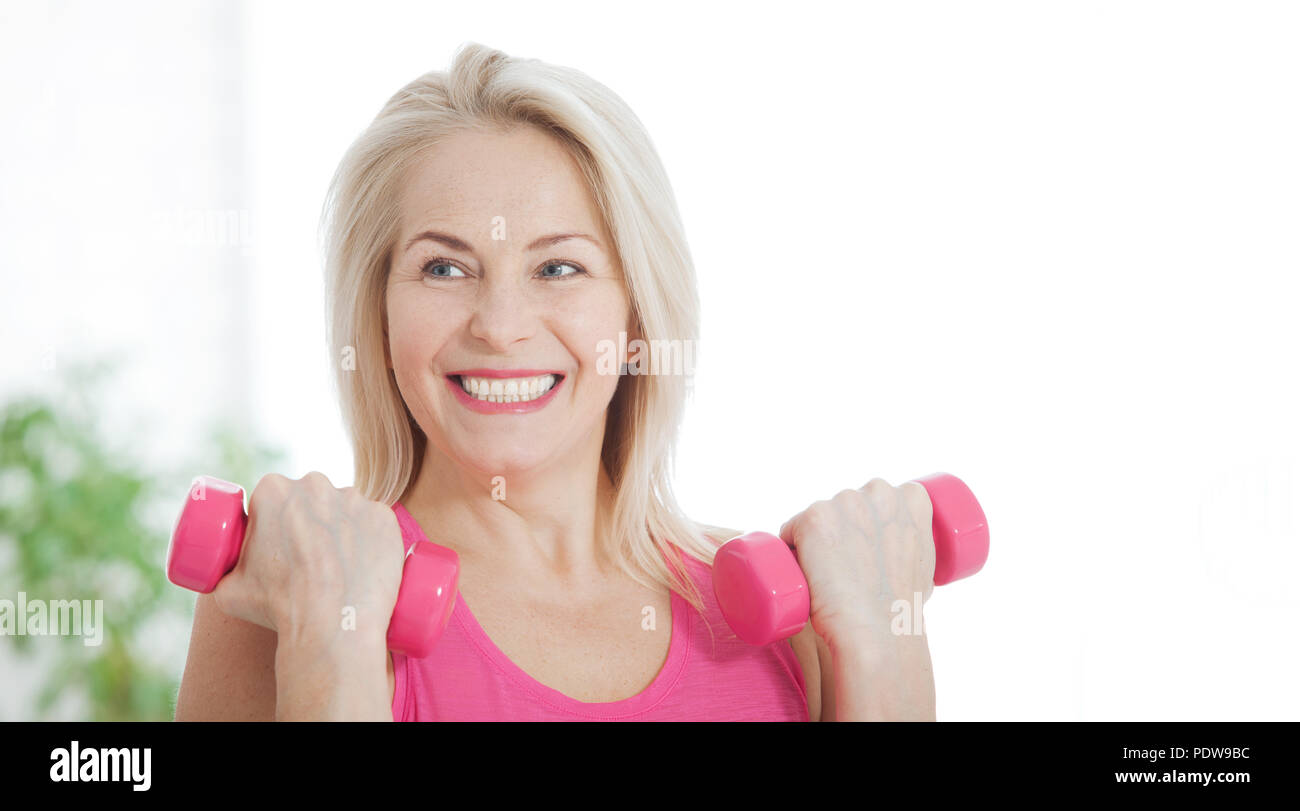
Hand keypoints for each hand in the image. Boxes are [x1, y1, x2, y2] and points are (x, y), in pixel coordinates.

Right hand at [210, 471, 405, 650]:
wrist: (332, 626)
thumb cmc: (278, 608)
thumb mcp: (228, 590)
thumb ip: (221, 571)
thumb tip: (218, 572)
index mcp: (273, 490)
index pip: (273, 497)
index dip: (274, 519)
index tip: (279, 542)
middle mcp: (316, 484)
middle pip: (311, 498)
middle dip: (309, 520)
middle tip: (308, 557)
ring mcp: (355, 499)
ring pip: (345, 509)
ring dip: (342, 528)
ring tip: (338, 566)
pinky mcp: (385, 517)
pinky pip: (376, 523)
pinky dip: (372, 539)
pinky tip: (364, 564)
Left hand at [779, 478, 936, 644]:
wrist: (880, 631)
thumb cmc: (901, 609)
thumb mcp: (924, 562)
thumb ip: (910, 541)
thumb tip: (893, 547)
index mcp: (911, 496)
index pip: (874, 504)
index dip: (867, 530)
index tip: (868, 556)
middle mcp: (879, 490)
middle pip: (844, 508)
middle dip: (841, 533)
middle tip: (850, 572)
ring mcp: (845, 502)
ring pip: (818, 521)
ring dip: (816, 543)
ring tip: (832, 578)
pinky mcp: (813, 518)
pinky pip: (790, 532)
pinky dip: (792, 552)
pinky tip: (807, 574)